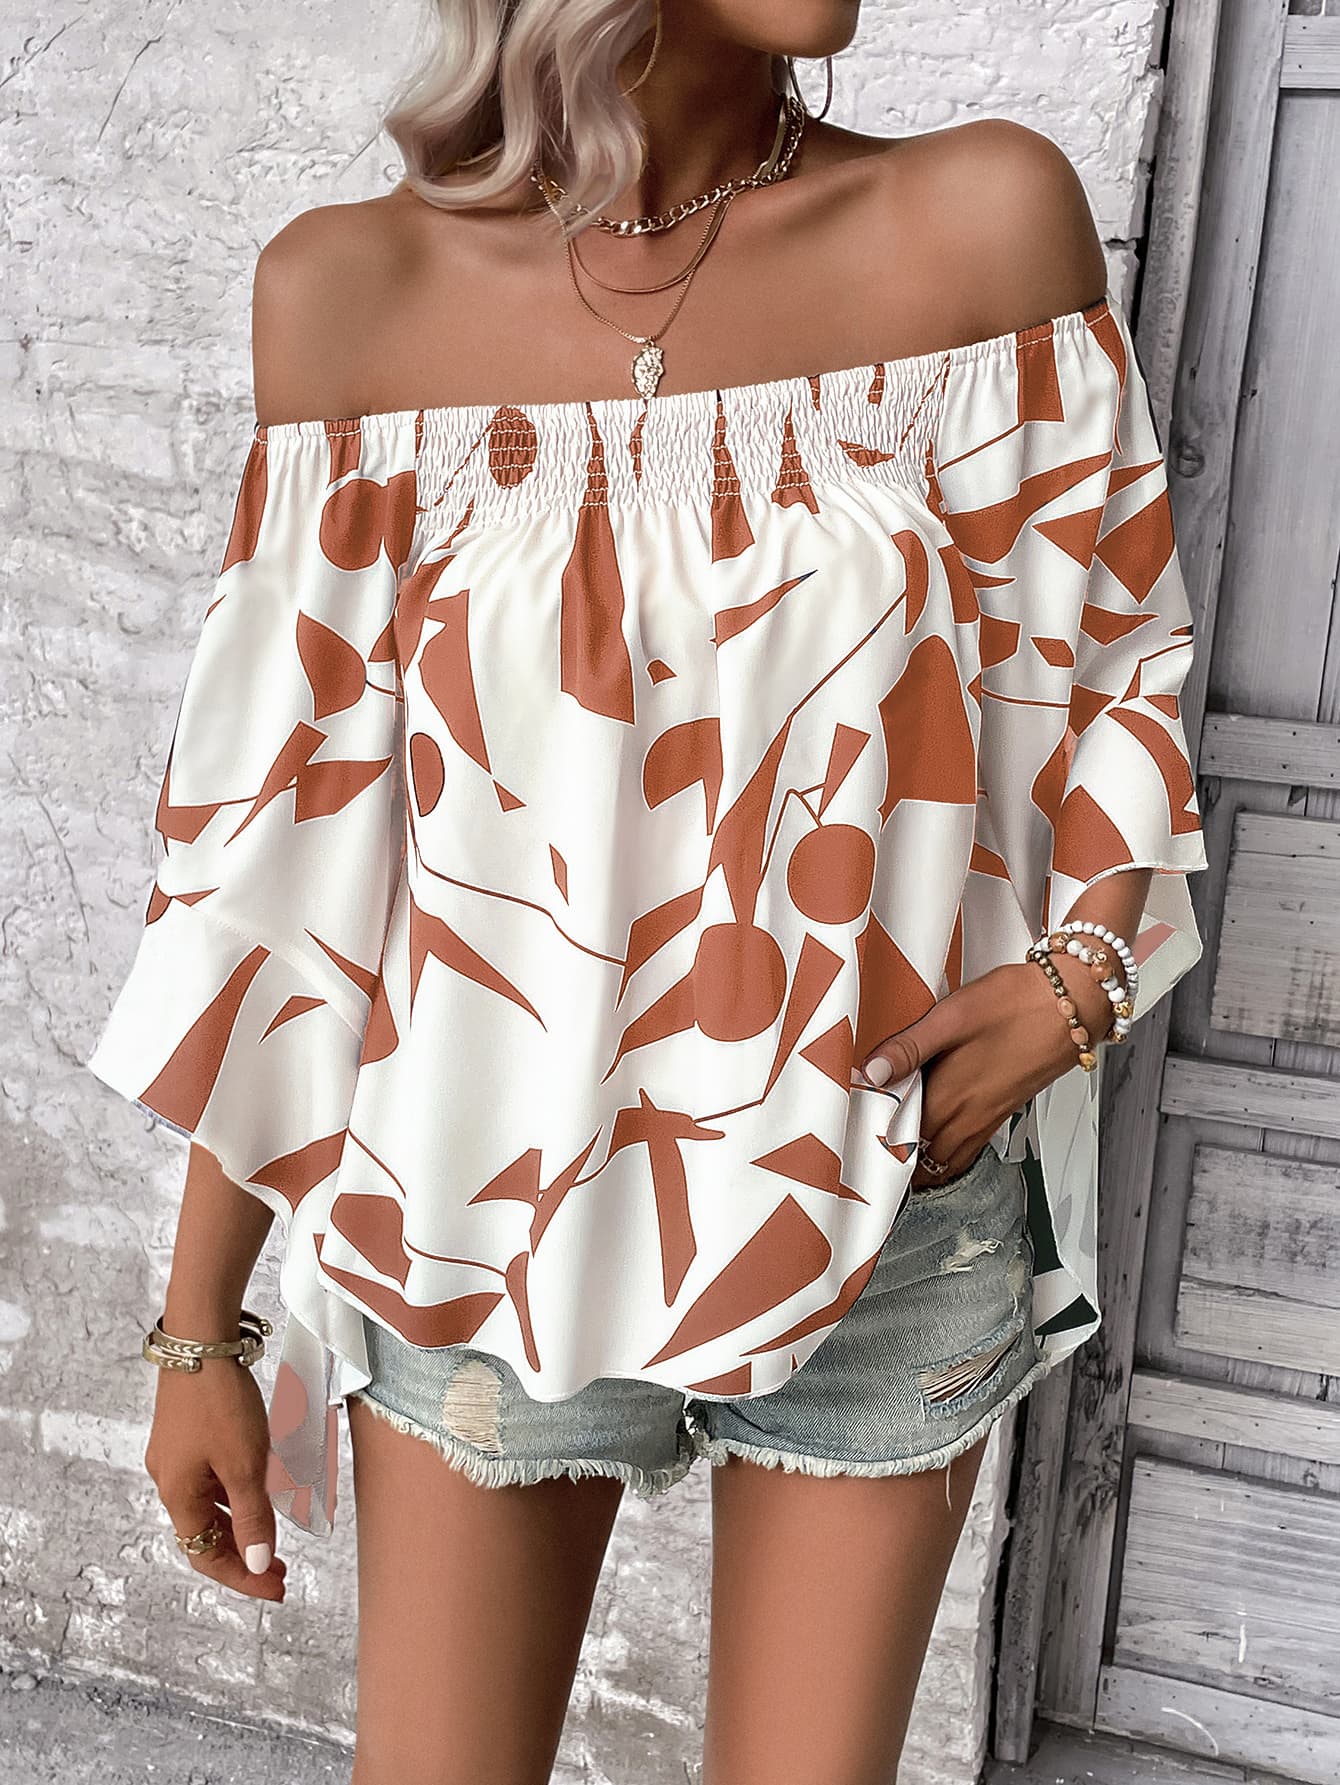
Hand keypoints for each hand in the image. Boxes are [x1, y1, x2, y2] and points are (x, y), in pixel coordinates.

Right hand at [144, 1358, 286, 1602]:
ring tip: (275, 1537)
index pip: (207, 1555)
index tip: (277, 1589)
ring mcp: (177, 1455)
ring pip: (210, 1505)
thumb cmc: (220, 1401)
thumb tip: (258, 1563)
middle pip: (206, 1534)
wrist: (200, 1341)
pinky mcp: (188, 1433)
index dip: (243, 1577)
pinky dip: (234, 1494)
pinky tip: (259, 1491)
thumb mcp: (244, 1464)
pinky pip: (212, 1478)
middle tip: (281, 1572)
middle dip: (244, 1555)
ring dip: (241, 1525)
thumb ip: (252, 1516)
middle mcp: (170, 1478)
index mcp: (177, 1494)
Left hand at [854, 958, 1112, 1188]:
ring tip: (895, 1158)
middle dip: (895, 1161)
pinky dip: (947, 1156)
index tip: (853, 1139)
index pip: (901, 1140)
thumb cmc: (1016, 1003)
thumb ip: (908, 1047)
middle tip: (865, 1154)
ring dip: (922, 1164)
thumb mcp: (951, 1016)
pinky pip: (968, 1149)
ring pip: (947, 1161)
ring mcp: (988, 1118)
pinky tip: (935, 1140)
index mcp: (949, 1098)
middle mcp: (968, 1118)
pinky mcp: (1003, 1111)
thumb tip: (869, 1072)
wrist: (1074, 1004)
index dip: (875, 1144)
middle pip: (922, 1159)